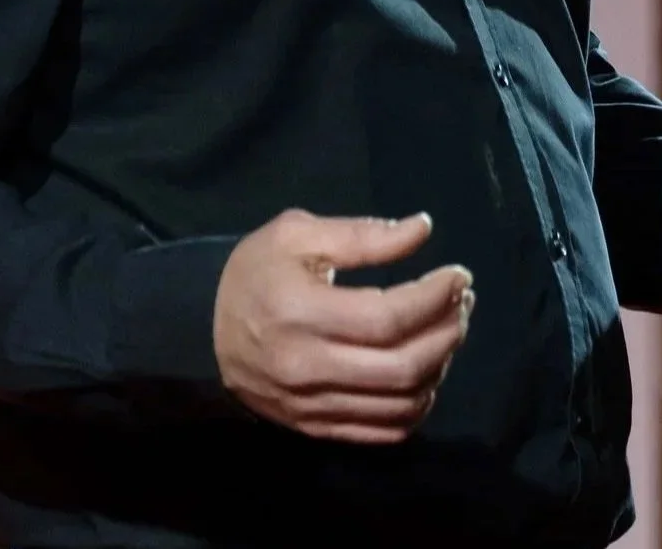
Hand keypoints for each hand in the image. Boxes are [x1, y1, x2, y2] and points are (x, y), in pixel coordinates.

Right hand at [212, 208, 473, 441]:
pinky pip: (382, 431)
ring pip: (400, 404)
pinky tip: (426, 373)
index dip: (435, 297)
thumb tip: (422, 229)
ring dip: (439, 368)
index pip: (387, 317)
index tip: (459, 275)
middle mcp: (309, 368)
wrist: (198, 330)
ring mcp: (313, 406)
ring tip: (449, 331)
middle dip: (447, 333)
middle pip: (402, 366)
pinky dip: (417, 406)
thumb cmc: (253, 272)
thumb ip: (363, 235)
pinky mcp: (316, 428)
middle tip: (463, 303)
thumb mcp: (297, 233)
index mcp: (302, 312)